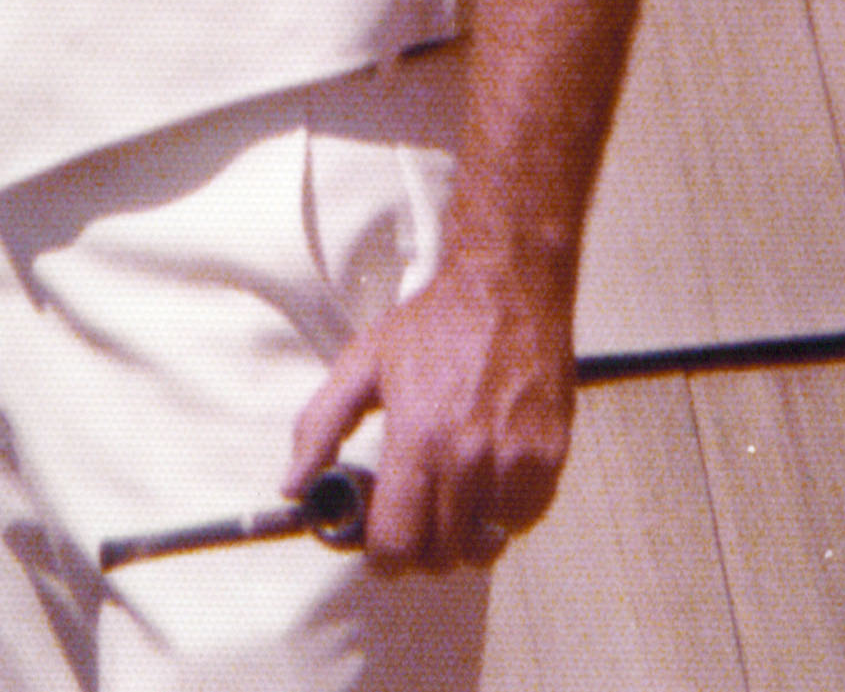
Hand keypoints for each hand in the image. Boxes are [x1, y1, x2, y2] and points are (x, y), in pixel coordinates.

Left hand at [285, 250, 573, 571]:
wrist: (506, 287)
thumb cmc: (437, 322)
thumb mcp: (362, 363)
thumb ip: (319, 427)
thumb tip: (295, 485)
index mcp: (418, 438)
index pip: (397, 544)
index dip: (383, 554)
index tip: (381, 539)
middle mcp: (468, 458)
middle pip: (441, 555)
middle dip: (421, 543)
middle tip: (415, 509)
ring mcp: (514, 462)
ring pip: (484, 545)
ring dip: (464, 530)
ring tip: (452, 489)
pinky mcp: (549, 458)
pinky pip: (522, 520)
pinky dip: (504, 512)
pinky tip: (487, 475)